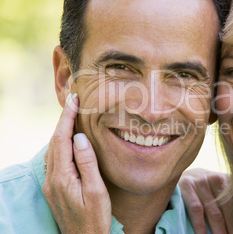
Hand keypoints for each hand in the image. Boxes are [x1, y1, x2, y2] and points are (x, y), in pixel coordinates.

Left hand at [42, 93, 111, 233]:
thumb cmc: (95, 218)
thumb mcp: (96, 191)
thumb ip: (87, 163)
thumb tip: (80, 137)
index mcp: (62, 177)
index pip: (62, 139)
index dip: (67, 117)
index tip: (74, 100)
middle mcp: (52, 178)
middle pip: (55, 141)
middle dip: (63, 119)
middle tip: (74, 101)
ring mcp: (51, 184)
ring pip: (53, 149)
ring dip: (61, 130)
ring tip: (72, 115)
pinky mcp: (54, 188)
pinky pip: (55, 158)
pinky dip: (61, 143)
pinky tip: (69, 140)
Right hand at [179, 168, 232, 233]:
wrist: (182, 174)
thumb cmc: (207, 189)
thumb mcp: (223, 192)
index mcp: (231, 181)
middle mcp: (218, 179)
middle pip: (231, 211)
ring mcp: (202, 182)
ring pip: (215, 213)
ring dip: (221, 232)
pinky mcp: (187, 186)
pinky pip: (197, 210)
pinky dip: (201, 226)